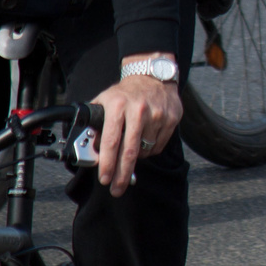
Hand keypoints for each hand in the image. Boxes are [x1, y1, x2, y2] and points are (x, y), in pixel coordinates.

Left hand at [91, 65, 180, 196]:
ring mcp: (157, 115)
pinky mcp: (171, 119)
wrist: (153, 76)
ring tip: (130, 152)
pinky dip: (149, 150)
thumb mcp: (105, 102)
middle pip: (130, 151)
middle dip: (122, 175)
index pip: (112, 141)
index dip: (108, 164)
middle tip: (116, 189)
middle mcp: (138, 110)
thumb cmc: (125, 93)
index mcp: (118, 106)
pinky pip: (158, 146)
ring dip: (136, 158)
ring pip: (145, 151)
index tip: (104, 178)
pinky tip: (144, 141)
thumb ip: (97, 125)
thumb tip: (93, 152)